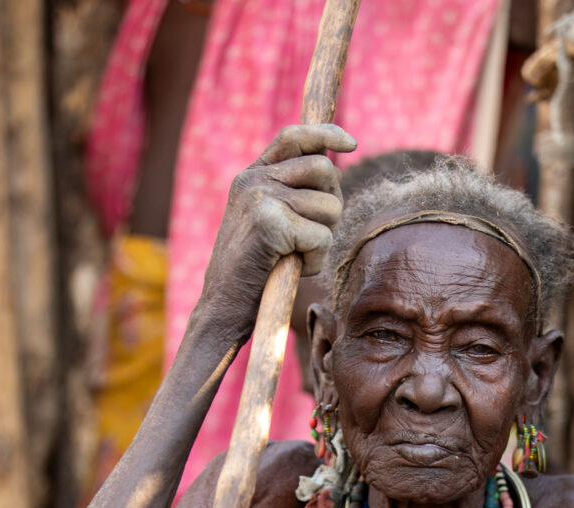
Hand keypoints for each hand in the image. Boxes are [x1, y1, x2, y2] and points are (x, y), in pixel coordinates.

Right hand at [199, 124, 355, 328]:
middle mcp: (254, 180)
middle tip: (311, 237)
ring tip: (294, 257)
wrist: (222, 307)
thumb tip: (334, 174)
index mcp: (252, 176)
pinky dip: (315, 261)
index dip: (326, 135)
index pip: (294, 136)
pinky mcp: (270, 224)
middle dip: (331, 206)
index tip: (350, 145)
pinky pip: (322, 237)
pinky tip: (291, 269)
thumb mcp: (269, 223)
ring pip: (329, 206)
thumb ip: (292, 195)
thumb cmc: (251, 273)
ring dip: (323, 239)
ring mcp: (260, 198)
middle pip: (323, 170)